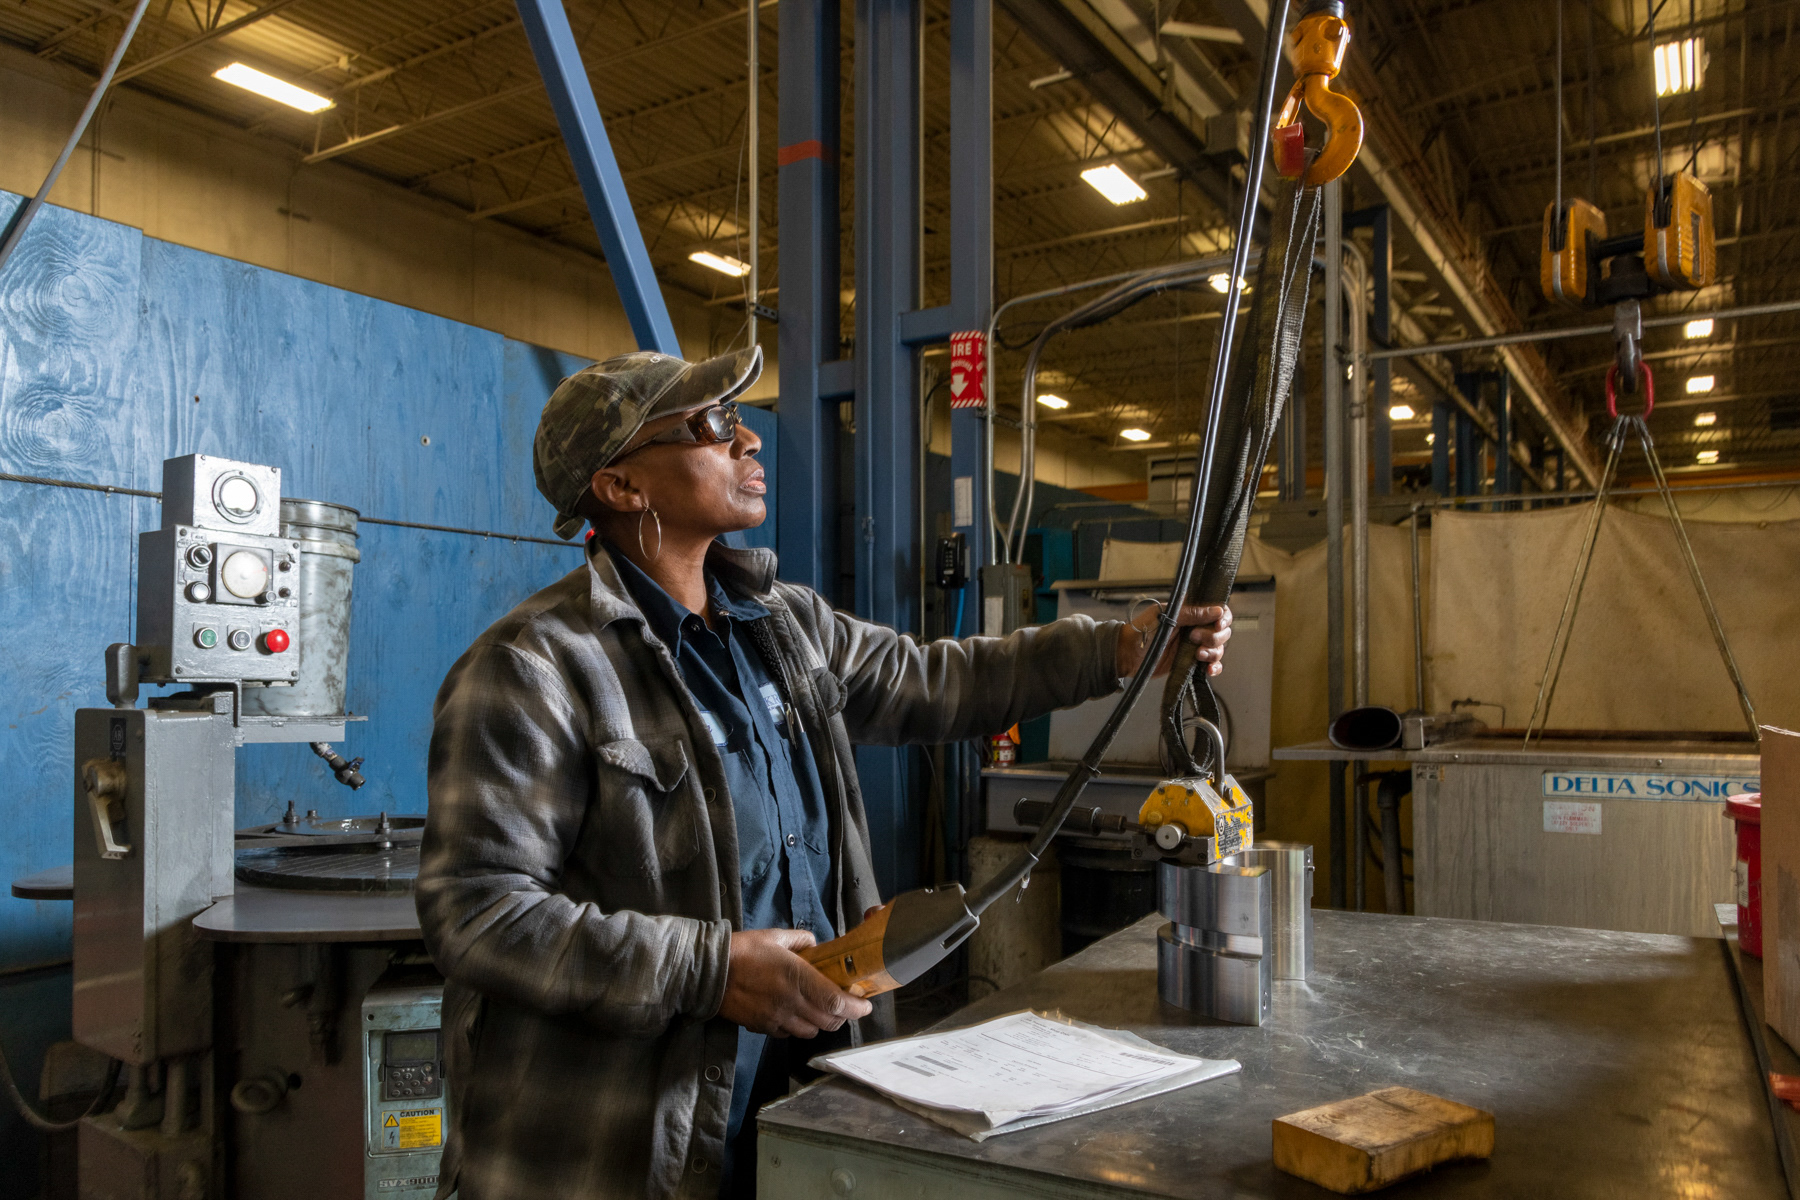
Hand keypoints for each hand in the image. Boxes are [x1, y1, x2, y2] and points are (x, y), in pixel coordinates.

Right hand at [717, 928, 872, 1037]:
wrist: (709, 972)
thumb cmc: (742, 951)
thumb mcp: (775, 936)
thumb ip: (801, 940)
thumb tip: (815, 944)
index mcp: (798, 977)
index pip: (837, 1002)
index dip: (856, 1007)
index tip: (865, 1004)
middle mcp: (792, 1002)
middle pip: (829, 1021)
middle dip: (842, 1016)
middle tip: (844, 1005)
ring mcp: (777, 1018)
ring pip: (811, 1031)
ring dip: (820, 1022)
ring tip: (819, 1009)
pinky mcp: (763, 1027)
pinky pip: (789, 1034)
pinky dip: (799, 1027)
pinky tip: (794, 1014)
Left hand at [1115, 603, 1231, 678]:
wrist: (1127, 654)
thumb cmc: (1142, 630)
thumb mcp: (1167, 617)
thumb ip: (1191, 613)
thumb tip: (1218, 610)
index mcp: (1190, 612)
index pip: (1218, 611)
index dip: (1223, 617)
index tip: (1217, 624)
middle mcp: (1196, 627)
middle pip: (1222, 631)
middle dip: (1214, 637)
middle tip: (1195, 638)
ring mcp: (1195, 645)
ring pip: (1218, 648)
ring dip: (1213, 652)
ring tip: (1197, 655)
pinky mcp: (1191, 662)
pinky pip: (1211, 664)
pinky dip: (1214, 667)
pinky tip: (1208, 670)